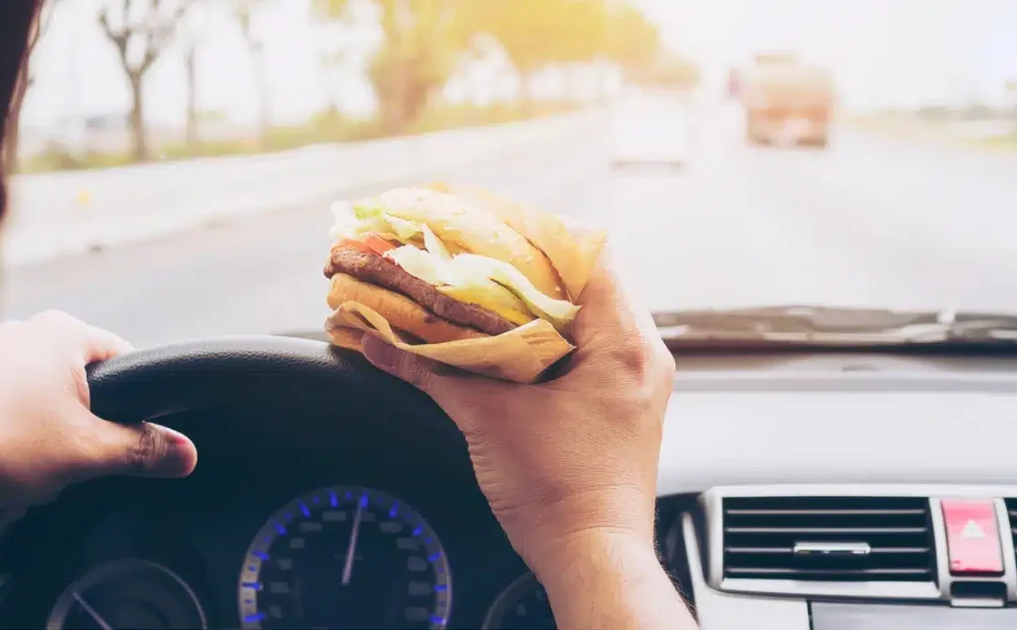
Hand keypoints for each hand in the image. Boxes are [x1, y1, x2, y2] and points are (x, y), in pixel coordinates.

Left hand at [0, 311, 197, 513]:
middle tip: (67, 460)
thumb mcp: (88, 454)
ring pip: (50, 404)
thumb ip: (145, 450)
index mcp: (61, 332)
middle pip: (87, 389)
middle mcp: (27, 330)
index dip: (134, 406)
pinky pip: (15, 408)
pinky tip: (5, 468)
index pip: (127, 362)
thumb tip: (185, 452)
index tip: (123, 437)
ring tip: (30, 470)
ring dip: (48, 444)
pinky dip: (17, 439)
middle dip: (81, 434)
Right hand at [359, 250, 674, 578]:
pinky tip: (507, 337)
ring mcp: (634, 378)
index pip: (592, 254)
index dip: (539, 233)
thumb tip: (376, 342)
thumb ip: (430, 371)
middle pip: (589, 278)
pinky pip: (588, 345)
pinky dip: (548, 333)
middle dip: (530, 264)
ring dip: (539, 299)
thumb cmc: (558, 495)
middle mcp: (640, 353)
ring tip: (486, 289)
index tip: (492, 227)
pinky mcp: (621, 400)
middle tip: (478, 255)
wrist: (589, 555)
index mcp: (623, 345)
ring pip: (589, 311)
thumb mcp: (487, 420)